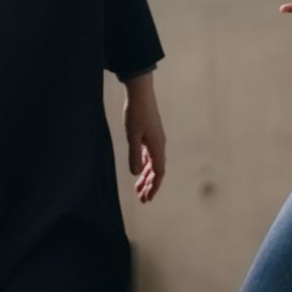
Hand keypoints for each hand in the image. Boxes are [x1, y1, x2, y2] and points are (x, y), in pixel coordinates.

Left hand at [123, 73, 166, 202]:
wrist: (141, 93)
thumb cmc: (136, 113)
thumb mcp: (132, 136)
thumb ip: (134, 155)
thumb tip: (135, 173)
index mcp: (157, 147)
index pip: (159, 172)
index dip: (154, 186)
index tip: (147, 198)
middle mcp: (159, 145)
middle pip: (157, 170)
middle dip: (150, 185)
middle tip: (142, 198)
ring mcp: (156, 140)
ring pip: (152, 163)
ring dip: (146, 176)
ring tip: (138, 188)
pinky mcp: (151, 135)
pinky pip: (149, 155)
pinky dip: (144, 165)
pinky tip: (138, 170)